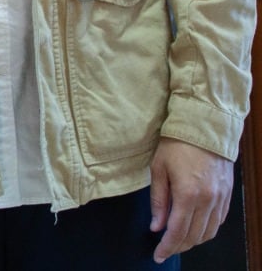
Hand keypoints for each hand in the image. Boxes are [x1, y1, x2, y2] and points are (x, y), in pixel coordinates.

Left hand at [150, 138, 232, 262]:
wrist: (204, 129)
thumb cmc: (175, 146)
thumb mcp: (158, 170)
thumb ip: (158, 201)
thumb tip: (156, 227)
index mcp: (188, 194)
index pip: (177, 231)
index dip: (167, 247)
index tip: (157, 256)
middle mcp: (208, 201)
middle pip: (194, 236)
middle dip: (178, 246)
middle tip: (165, 249)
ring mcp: (221, 199)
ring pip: (208, 232)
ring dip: (193, 241)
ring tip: (178, 241)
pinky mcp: (228, 195)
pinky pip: (218, 222)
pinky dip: (206, 230)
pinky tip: (195, 228)